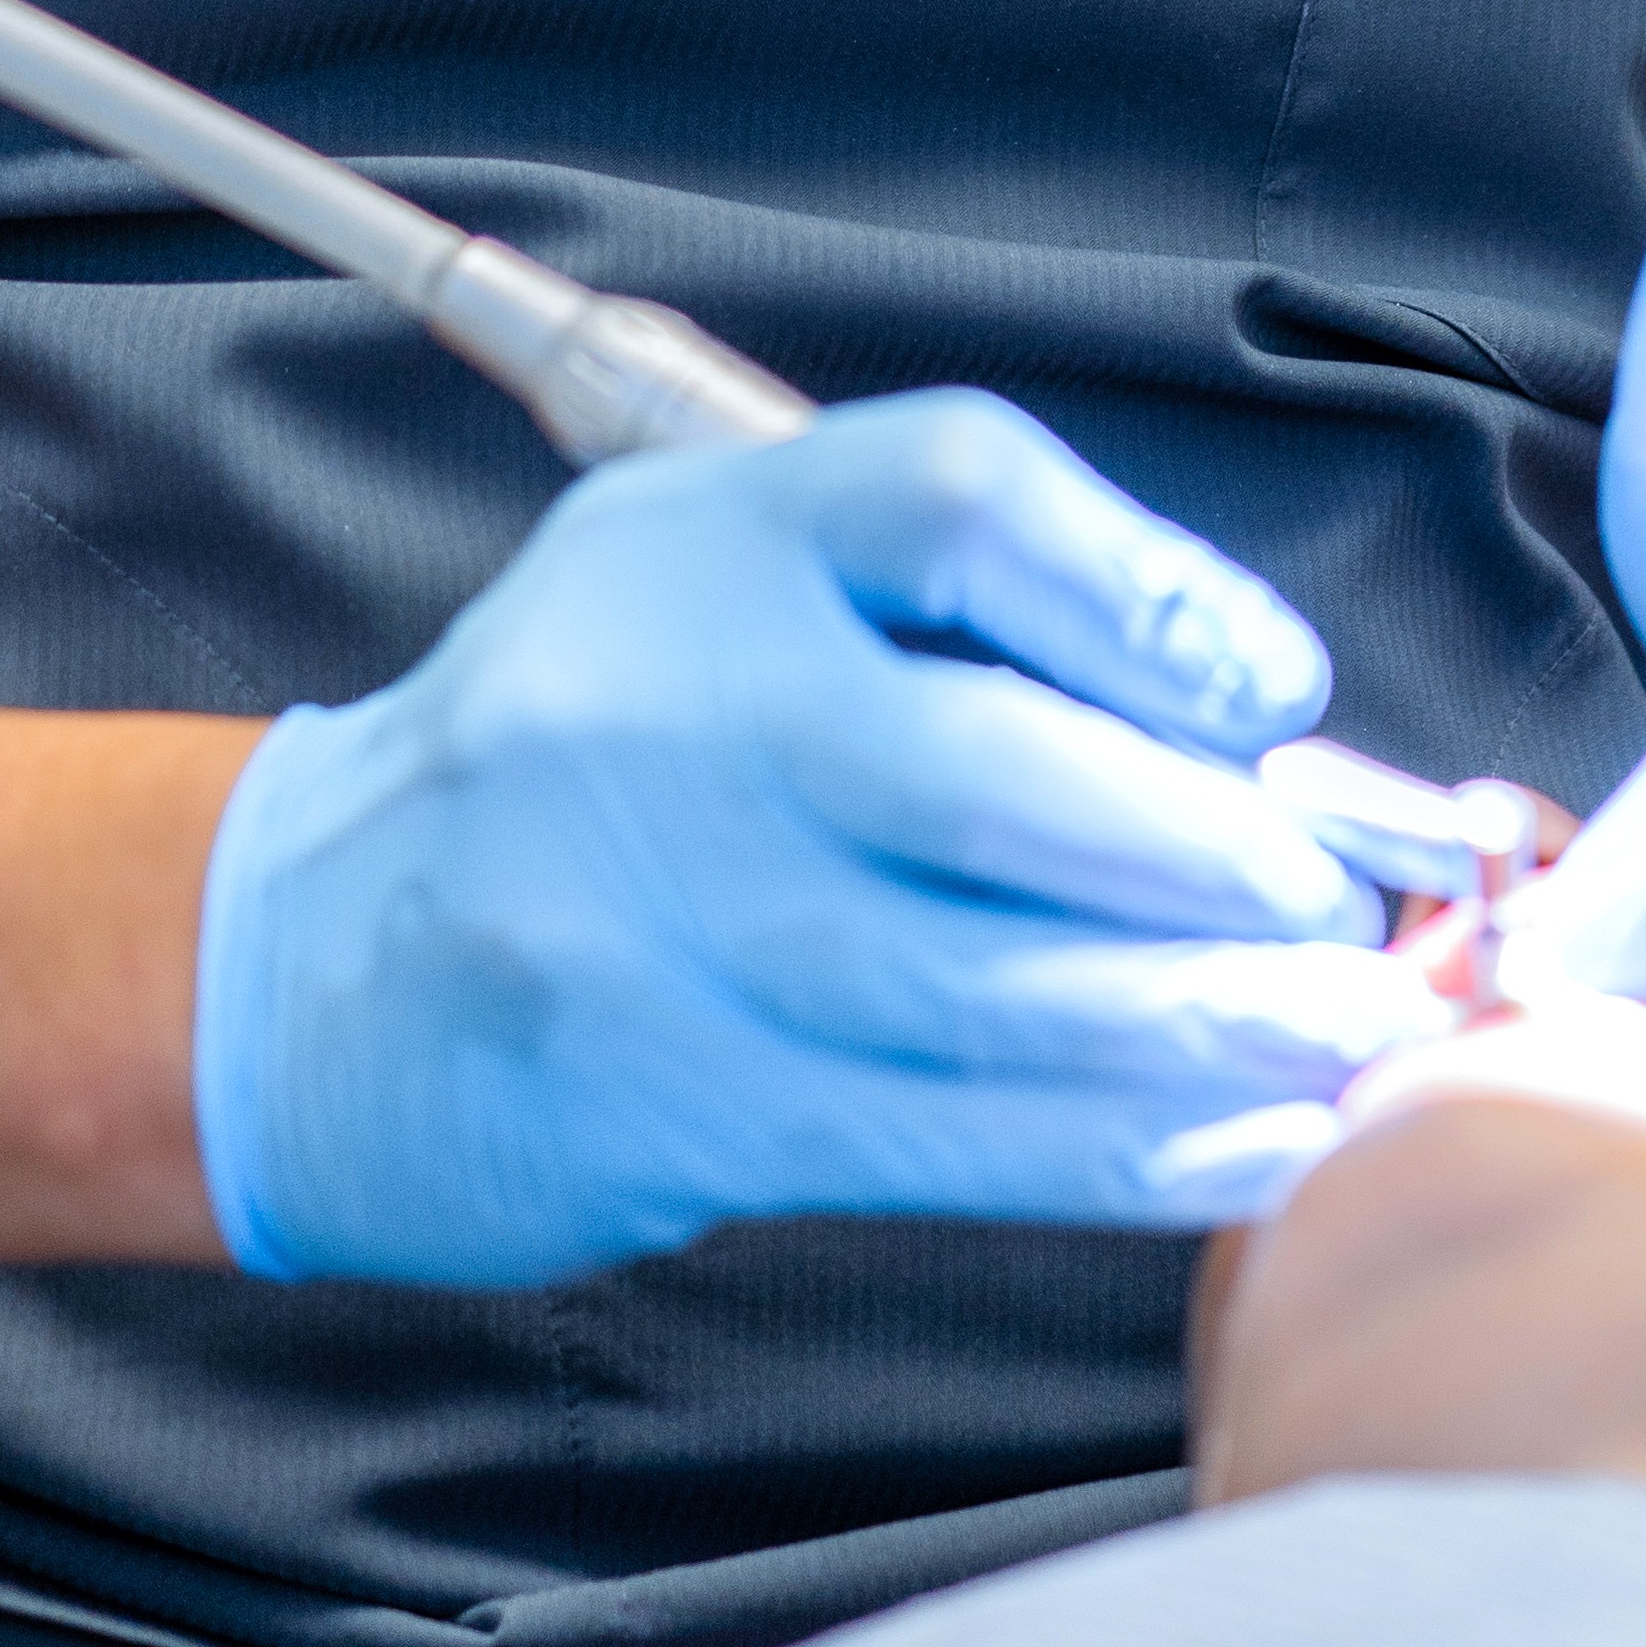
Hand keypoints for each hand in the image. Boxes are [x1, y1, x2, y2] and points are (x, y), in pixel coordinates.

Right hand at [192, 390, 1448, 1285]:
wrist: (300, 967)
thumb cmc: (593, 776)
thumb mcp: (733, 614)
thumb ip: (969, 650)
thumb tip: (1282, 767)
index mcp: (704, 536)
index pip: (953, 495)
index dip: (1150, 589)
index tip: (1277, 692)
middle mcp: (651, 698)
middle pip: (981, 767)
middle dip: (1206, 854)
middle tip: (1344, 913)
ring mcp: (631, 912)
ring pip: (969, 982)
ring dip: (1194, 1025)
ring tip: (1345, 1040)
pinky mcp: (647, 1096)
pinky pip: (924, 1134)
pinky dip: (1110, 1151)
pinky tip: (1240, 1149)